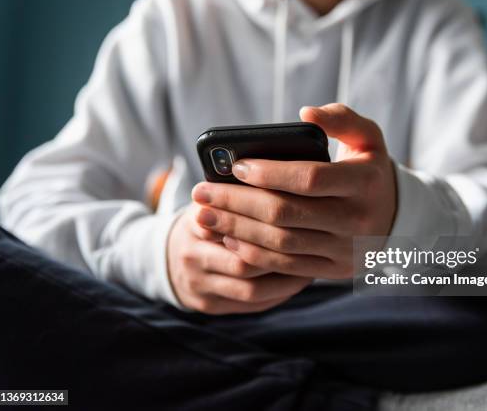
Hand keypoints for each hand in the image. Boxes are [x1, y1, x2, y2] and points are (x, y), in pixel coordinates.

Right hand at [166, 202, 312, 313]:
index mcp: (194, 224)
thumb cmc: (206, 221)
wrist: (172, 257)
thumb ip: (236, 195)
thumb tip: (280, 179)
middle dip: (281, 256)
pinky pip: (252, 305)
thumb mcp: (212, 201)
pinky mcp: (211, 305)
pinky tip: (299, 279)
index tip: (299, 218)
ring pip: (251, 289)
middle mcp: (192, 257)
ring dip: (286, 279)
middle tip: (314, 246)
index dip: (268, 225)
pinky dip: (279, 293)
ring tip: (312, 264)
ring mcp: (200, 285)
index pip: (234, 226)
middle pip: (244, 262)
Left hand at [192, 104, 397, 279]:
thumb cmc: (369, 171)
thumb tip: (305, 113)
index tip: (236, 166)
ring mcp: (345, 249)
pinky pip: (286, 266)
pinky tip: (229, 238)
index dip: (270, 173)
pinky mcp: (333, 270)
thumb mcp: (368, 138)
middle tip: (202, 192)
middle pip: (286, 213)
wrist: (394, 218)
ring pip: (281, 243)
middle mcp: (357, 220)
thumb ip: (341, 118)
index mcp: (365, 183)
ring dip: (237, 229)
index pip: (310, 179)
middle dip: (238, 202)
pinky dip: (253, 253)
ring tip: (205, 214)